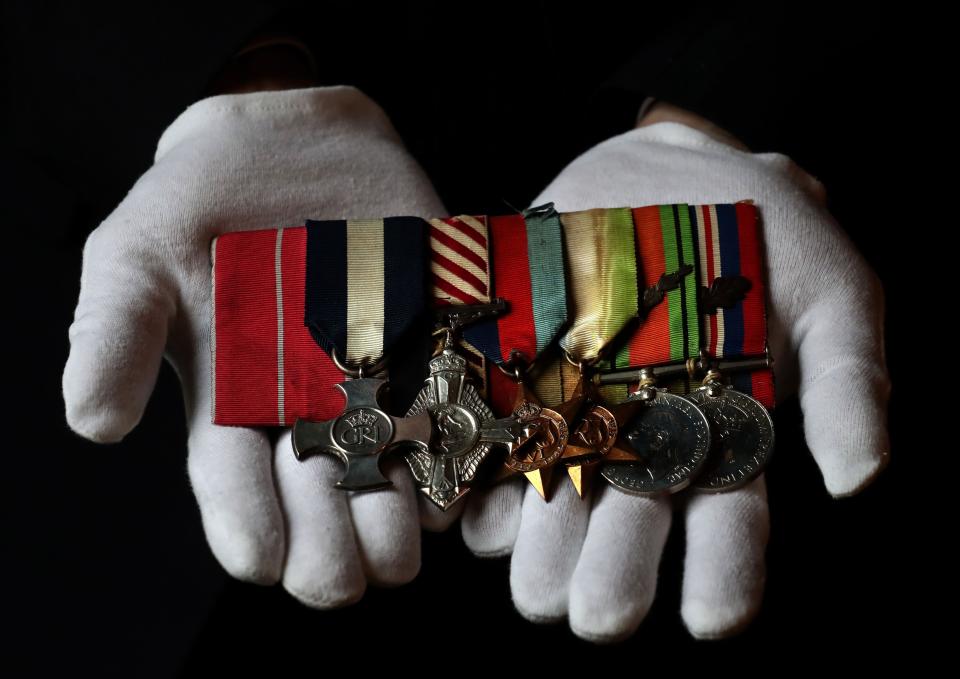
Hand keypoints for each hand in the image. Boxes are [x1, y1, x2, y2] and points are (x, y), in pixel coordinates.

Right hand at [62, 85, 454, 606]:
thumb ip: (113, 333)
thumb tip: (91, 422)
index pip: (234, 484)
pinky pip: (456, 404)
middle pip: (322, 495)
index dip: (246, 524)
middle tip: (339, 582)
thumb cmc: (197, 205)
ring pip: (394, 468)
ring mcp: (377, 383)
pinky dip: (464, 444)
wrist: (288, 147)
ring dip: (401, 514)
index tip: (260, 562)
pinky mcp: (433, 347)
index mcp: (232, 409)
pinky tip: (468, 479)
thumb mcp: (136, 257)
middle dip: (329, 543)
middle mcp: (309, 411)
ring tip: (405, 547)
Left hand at [460, 111, 890, 640]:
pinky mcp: (514, 380)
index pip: (728, 530)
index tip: (712, 620)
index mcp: (719, 442)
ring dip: (537, 545)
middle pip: (627, 531)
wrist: (663, 172)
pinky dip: (474, 479)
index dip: (724, 578)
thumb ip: (849, 381)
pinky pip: (486, 442)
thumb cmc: (760, 233)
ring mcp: (572, 414)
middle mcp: (641, 445)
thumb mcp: (827, 293)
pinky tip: (465, 511)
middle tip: (598, 616)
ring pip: (550, 501)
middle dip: (613, 577)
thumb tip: (860, 477)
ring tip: (532, 577)